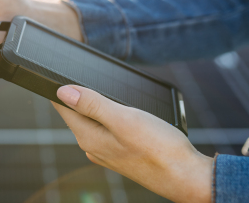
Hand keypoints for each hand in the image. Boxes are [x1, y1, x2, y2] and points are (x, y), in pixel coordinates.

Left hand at [54, 85, 211, 202]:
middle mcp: (93, 146)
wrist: (188, 178)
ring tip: (105, 90)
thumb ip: (92, 104)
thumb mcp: (124, 119)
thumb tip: (63, 91)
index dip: (60, 87)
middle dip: (79, 94)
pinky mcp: (122, 153)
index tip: (60, 71)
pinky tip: (122, 111)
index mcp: (88, 137)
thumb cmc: (160, 150)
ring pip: (93, 120)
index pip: (63, 107)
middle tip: (83, 73)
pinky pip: (108, 129)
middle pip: (77, 113)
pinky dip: (111, 116)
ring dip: (97, 105)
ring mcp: (107, 151)